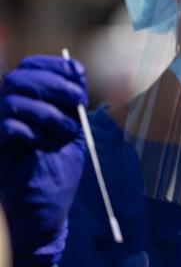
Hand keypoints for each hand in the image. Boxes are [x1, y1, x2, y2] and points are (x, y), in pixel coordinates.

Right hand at [0, 56, 86, 265]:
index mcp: (26, 102)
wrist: (44, 210)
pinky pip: (7, 125)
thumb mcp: (72, 130)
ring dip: (47, 111)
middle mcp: (6, 111)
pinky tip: (42, 144)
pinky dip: (31, 130)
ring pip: (12, 98)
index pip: (29, 66)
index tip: (78, 74)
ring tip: (65, 132)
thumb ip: (72, 102)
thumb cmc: (56, 169)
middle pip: (18, 77)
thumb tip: (76, 70)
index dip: (54, 66)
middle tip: (78, 101)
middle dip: (54, 84)